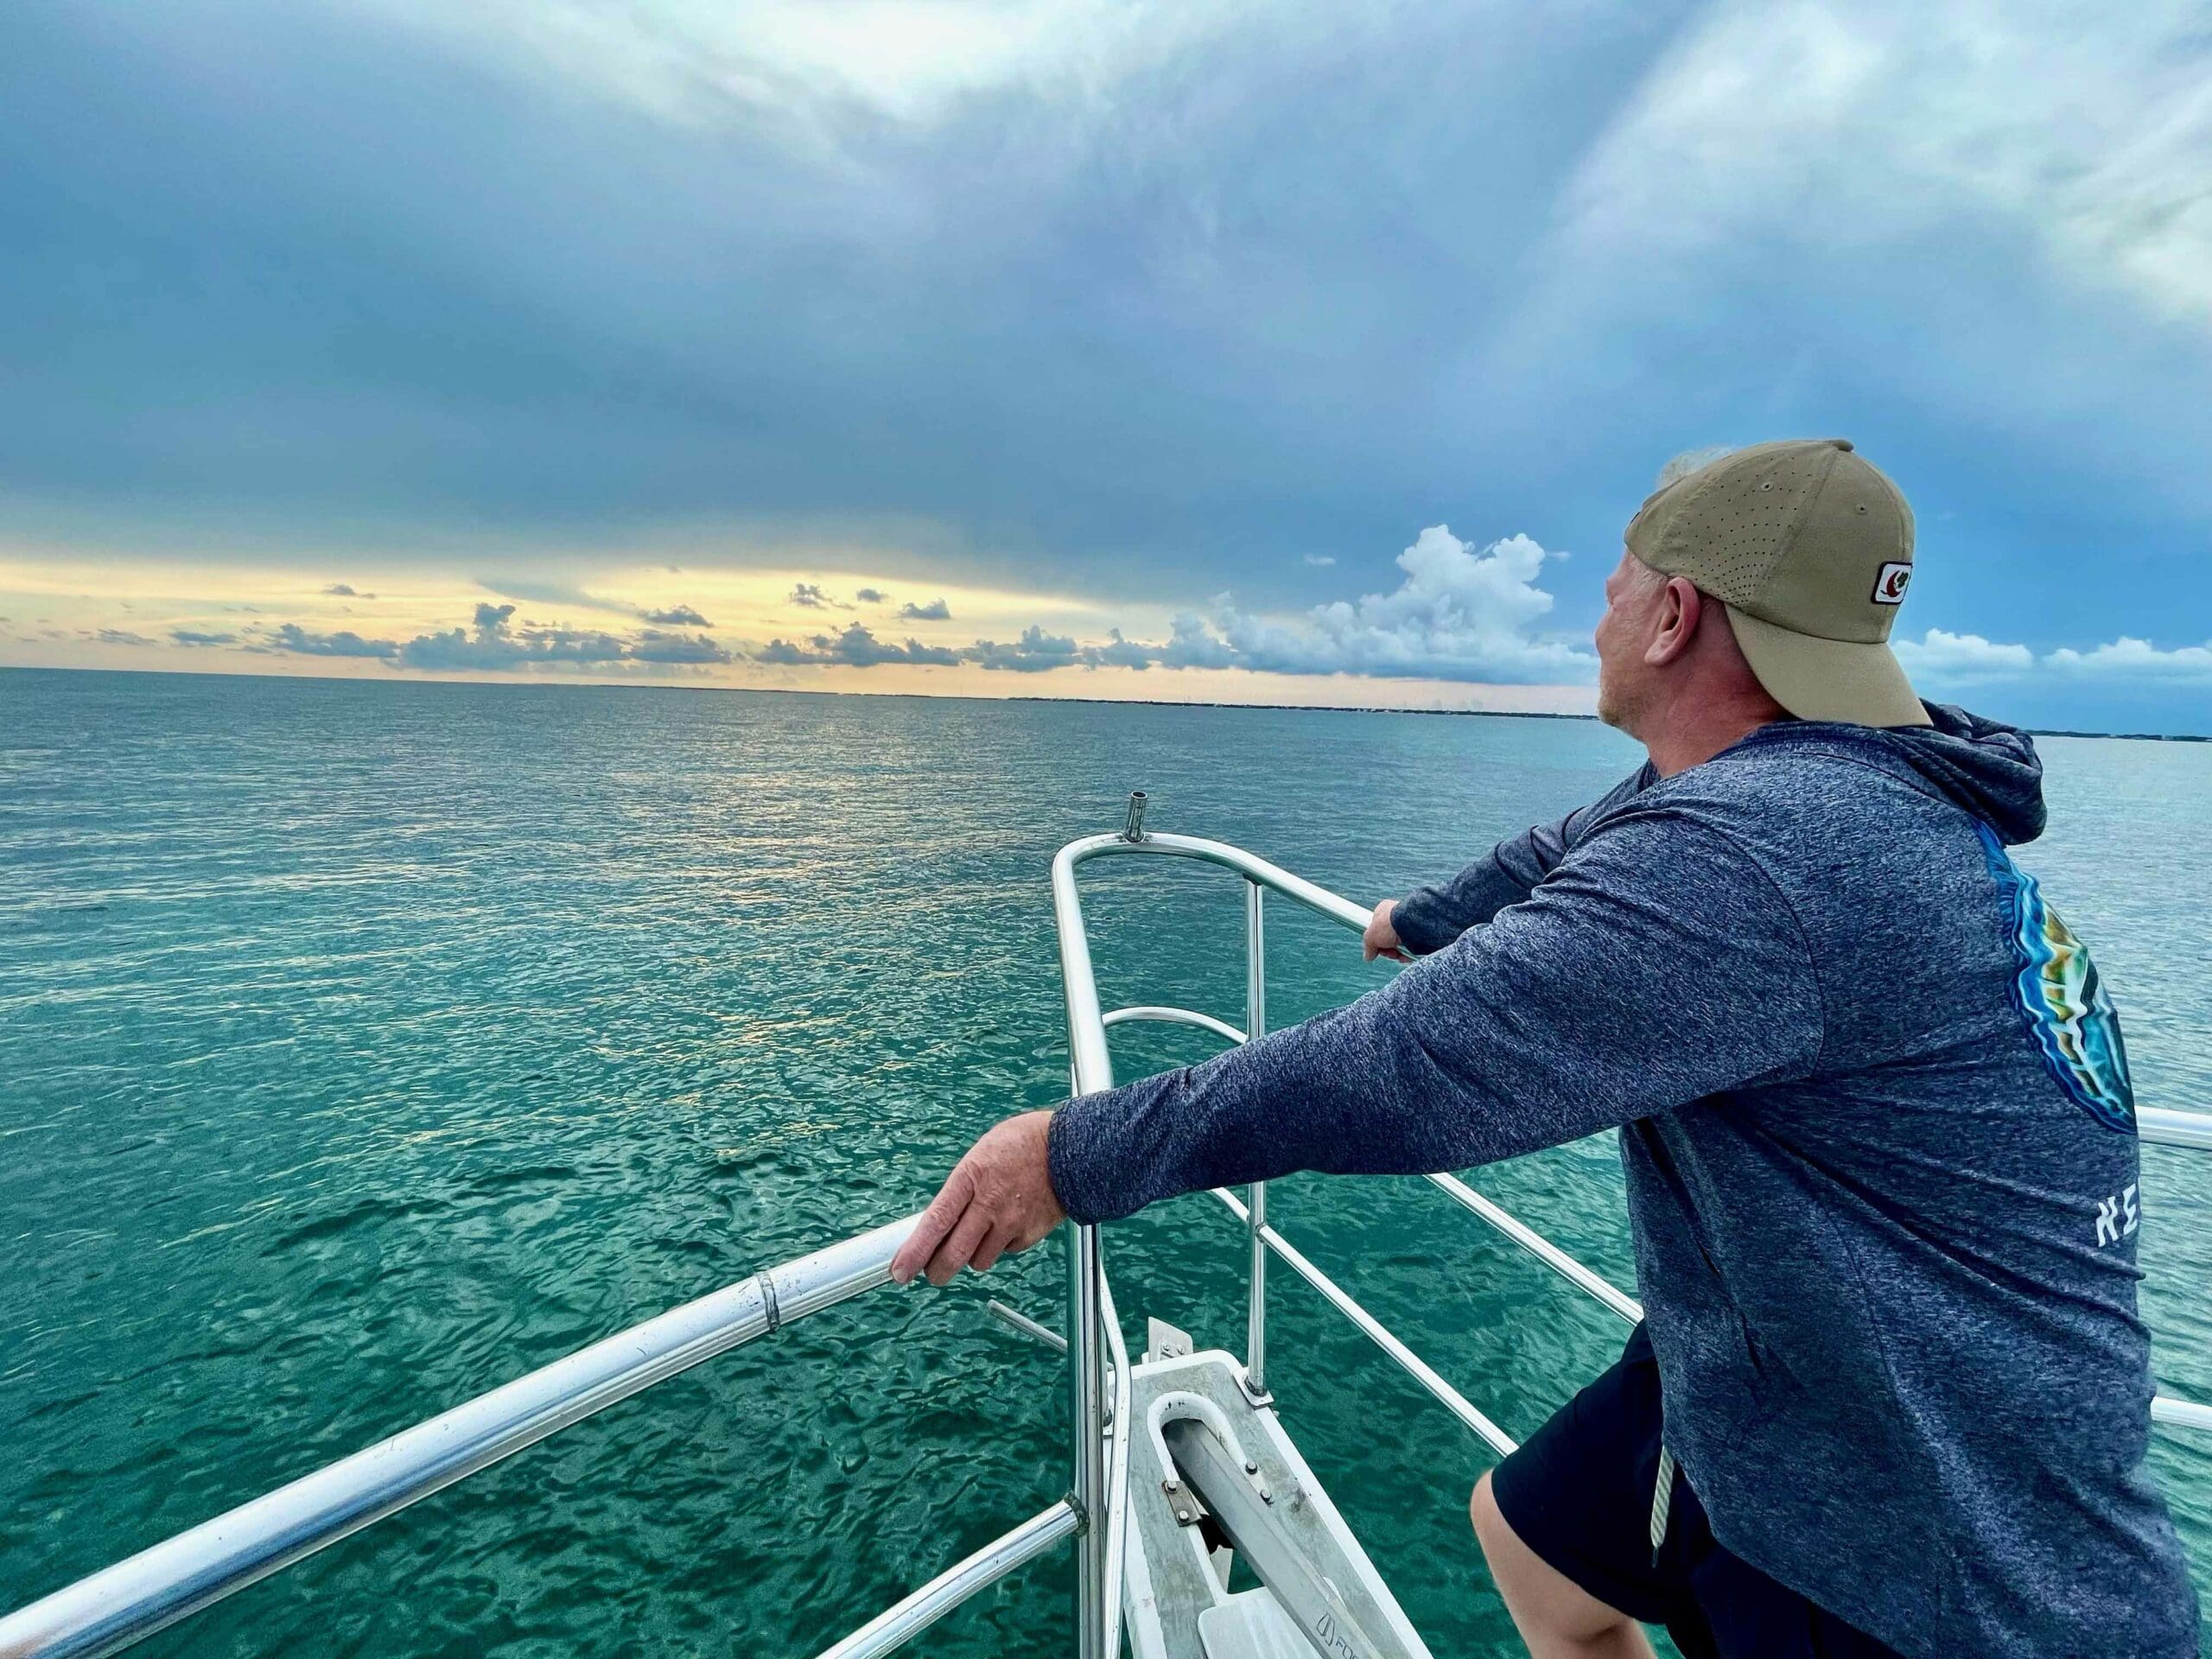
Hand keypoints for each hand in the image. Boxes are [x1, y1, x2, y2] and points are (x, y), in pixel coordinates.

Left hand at [890, 1110, 1067, 1285]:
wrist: (1070, 1148)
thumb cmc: (1020, 1145)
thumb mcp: (980, 1156)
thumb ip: (960, 1190)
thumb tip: (938, 1225)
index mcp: (971, 1177)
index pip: (936, 1222)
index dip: (915, 1251)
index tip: (899, 1271)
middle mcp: (990, 1203)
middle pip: (955, 1253)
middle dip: (938, 1270)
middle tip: (932, 1274)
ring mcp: (1012, 1221)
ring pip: (979, 1260)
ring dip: (972, 1255)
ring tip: (981, 1232)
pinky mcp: (1030, 1234)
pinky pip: (1006, 1252)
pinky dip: (1001, 1245)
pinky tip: (1007, 1223)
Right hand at [1363, 898, 1410, 962]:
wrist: (1411, 925)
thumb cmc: (1389, 924)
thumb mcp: (1370, 936)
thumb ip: (1368, 946)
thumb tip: (1368, 956)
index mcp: (1383, 910)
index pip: (1376, 928)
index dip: (1375, 941)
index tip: (1375, 949)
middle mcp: (1396, 915)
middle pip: (1388, 938)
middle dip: (1387, 949)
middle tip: (1388, 953)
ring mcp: (1408, 924)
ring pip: (1400, 944)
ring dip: (1397, 953)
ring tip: (1398, 955)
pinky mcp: (1419, 933)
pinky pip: (1411, 946)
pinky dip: (1408, 953)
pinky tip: (1406, 955)